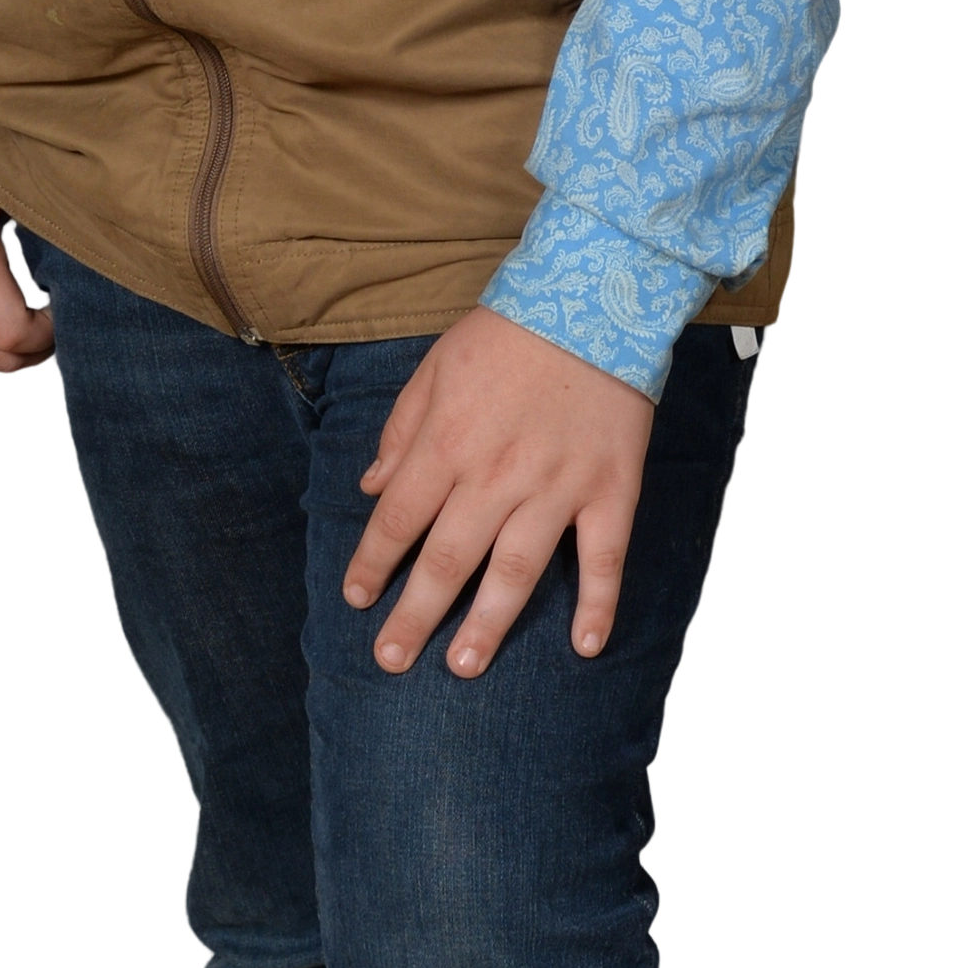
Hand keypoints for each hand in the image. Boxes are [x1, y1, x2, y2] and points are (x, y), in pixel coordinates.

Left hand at [341, 306, 652, 677]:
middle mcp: (495, 475)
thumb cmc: (505, 335)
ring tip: (462, 665)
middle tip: (391, 660)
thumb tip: (372, 488)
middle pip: (446, 560)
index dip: (372, 564)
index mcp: (447, 443)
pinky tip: (585, 646)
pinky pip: (604, 557)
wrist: (592, 302)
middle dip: (414, 615)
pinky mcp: (610, 490)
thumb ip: (401, 431)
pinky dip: (598, 604)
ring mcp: (557, 487)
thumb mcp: (435, 369)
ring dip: (487, 625)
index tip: (357, 599)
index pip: (398, 519)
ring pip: (515, 572)